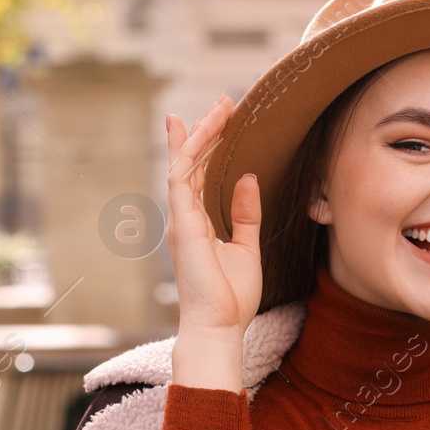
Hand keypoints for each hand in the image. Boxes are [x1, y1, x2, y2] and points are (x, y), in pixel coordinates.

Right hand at [165, 94, 261, 391]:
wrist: (219, 326)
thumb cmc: (231, 297)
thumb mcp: (247, 248)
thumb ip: (246, 214)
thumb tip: (249, 178)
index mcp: (197, 224)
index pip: (199, 176)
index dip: (207, 146)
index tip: (221, 119)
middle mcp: (185, 218)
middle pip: (192, 164)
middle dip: (206, 131)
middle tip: (224, 103)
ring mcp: (180, 220)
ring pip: (186, 165)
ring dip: (202, 134)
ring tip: (220, 108)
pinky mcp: (182, 224)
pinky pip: (182, 179)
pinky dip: (191, 154)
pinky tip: (205, 133)